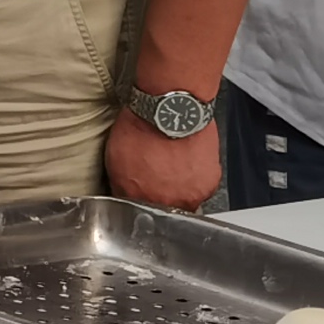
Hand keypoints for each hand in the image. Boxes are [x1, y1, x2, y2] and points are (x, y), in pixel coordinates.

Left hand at [104, 110, 221, 211]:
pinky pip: (202, 188)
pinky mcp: (208, 184)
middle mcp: (166, 202)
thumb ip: (121, 183)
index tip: (140, 195)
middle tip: (159, 177)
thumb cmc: (142, 126)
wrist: (171, 109)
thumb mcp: (115, 158)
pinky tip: (189, 162)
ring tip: (175, 167)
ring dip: (180, 190)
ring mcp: (189, 195)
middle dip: (161, 199)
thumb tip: (123, 192)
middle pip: (164, 211)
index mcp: (138, 198)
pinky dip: (196, 178)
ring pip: (184, 201)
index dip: (139, 203)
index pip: (136, 215)